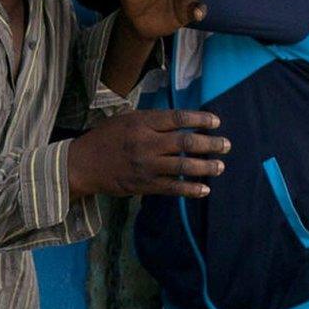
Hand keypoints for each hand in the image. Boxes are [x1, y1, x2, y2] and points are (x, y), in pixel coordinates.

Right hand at [68, 110, 228, 198]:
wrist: (82, 164)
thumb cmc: (105, 138)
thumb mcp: (125, 119)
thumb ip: (151, 120)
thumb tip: (182, 122)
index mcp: (141, 123)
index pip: (178, 118)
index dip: (200, 120)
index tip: (216, 122)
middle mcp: (145, 143)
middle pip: (186, 142)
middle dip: (211, 144)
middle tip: (226, 145)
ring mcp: (145, 165)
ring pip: (183, 166)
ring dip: (206, 167)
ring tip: (220, 167)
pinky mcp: (143, 184)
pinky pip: (172, 187)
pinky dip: (191, 189)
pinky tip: (204, 190)